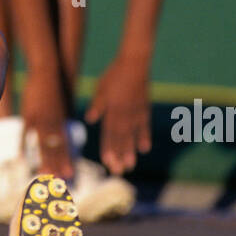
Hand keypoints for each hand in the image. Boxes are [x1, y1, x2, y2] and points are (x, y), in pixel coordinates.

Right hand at [20, 67, 72, 179]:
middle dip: (59, 164)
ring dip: (44, 159)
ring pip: (43, 142)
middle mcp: (52, 123)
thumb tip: (65, 137)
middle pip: (56, 147)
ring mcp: (40, 120)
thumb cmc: (54, 91)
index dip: (67, 159)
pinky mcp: (28, 115)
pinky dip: (23, 146)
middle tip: (61, 179)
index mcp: (61, 122)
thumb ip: (62, 124)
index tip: (70, 174)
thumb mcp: (61, 108)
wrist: (46, 73)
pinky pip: (25, 133)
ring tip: (44, 173)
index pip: (65, 144)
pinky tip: (22, 158)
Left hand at [84, 58, 150, 174]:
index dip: (108, 147)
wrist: (135, 63)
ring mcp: (136, 113)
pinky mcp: (144, 109)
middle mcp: (124, 115)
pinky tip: (145, 148)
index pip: (108, 133)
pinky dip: (145, 137)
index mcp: (112, 110)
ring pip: (133, 135)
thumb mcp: (101, 88)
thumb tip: (89, 120)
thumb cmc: (114, 75)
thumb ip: (97, 106)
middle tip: (119, 171)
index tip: (107, 161)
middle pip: (121, 138)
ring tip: (131, 165)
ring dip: (131, 150)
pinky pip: (145, 126)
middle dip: (119, 155)